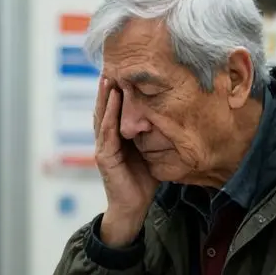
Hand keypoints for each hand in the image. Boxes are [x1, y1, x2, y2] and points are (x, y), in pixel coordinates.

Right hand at [93, 77, 158, 245]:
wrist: (134, 208)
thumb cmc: (143, 181)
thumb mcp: (151, 152)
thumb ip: (154, 135)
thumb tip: (173, 117)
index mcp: (116, 137)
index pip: (114, 109)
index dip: (116, 91)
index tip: (123, 71)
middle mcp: (106, 139)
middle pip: (105, 108)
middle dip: (107, 88)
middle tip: (112, 66)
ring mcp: (103, 148)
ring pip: (103, 117)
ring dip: (105, 97)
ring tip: (109, 78)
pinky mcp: (104, 158)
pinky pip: (106, 132)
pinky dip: (110, 116)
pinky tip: (114, 102)